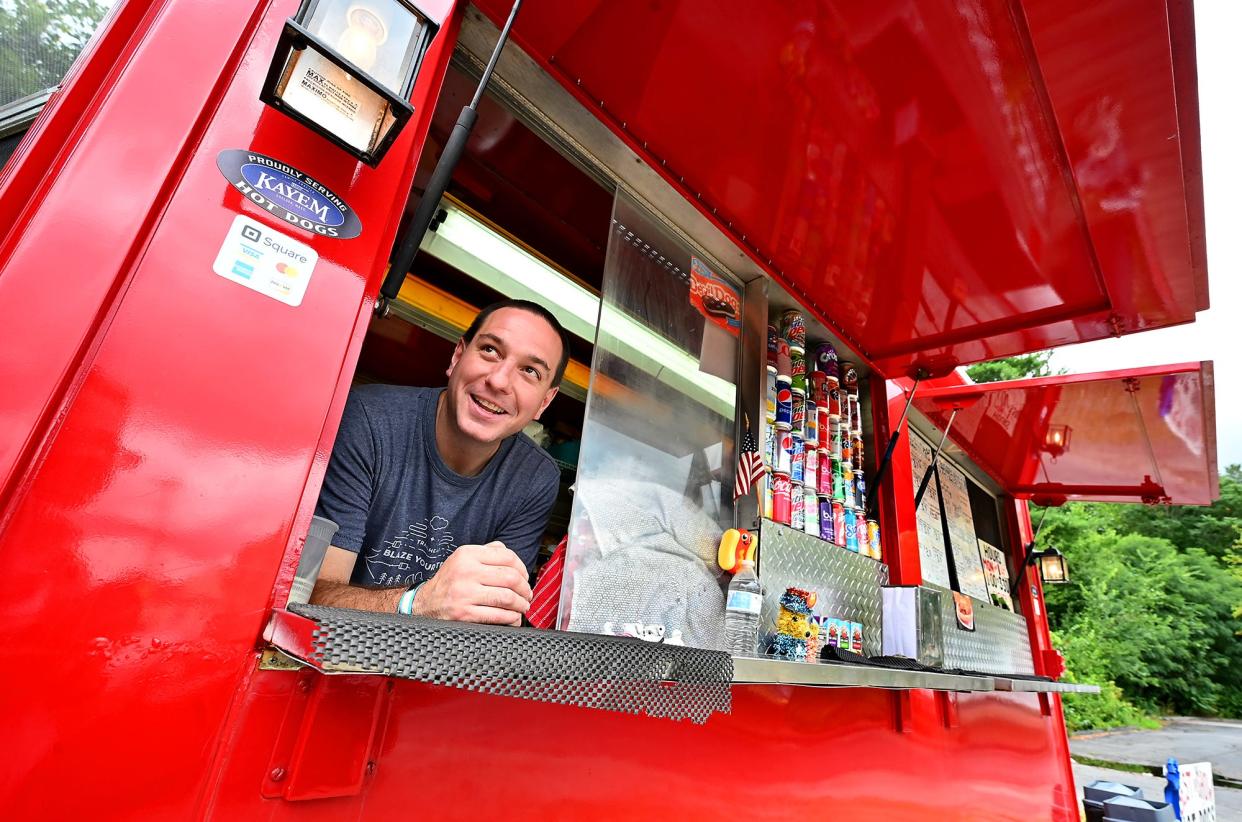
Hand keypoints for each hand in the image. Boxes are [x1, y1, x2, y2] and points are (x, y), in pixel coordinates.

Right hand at [412, 541, 531, 625]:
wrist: (424, 604)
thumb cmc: (449, 581)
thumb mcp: (463, 559)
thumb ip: (487, 552)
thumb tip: (511, 555)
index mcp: (467, 554)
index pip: (507, 556)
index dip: (522, 568)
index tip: (525, 577)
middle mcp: (466, 571)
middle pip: (510, 577)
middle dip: (525, 588)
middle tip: (527, 595)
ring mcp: (464, 593)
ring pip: (507, 597)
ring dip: (521, 604)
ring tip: (523, 606)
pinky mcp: (464, 613)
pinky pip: (498, 615)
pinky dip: (511, 617)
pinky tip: (512, 617)